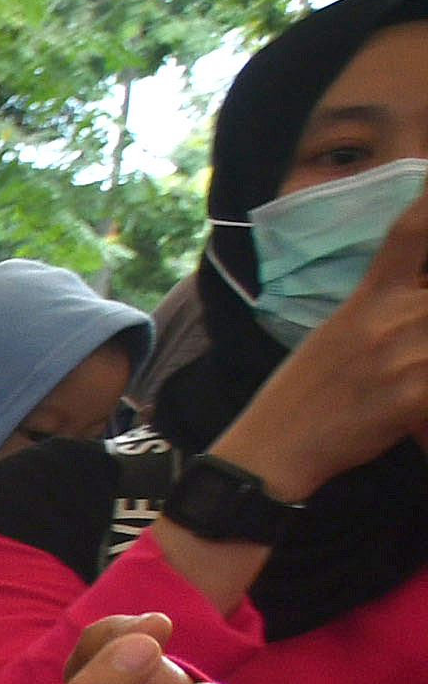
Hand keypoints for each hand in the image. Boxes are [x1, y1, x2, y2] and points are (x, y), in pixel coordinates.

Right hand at [204, 183, 427, 505]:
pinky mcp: (413, 396)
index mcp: (369, 298)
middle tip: (420, 320)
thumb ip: (388, 303)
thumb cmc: (305, 393)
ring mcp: (404, 355)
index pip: (412, 230)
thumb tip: (416, 284)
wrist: (271, 453)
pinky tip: (418, 395)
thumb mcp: (337, 330)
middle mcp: (389, 317)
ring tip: (417, 359)